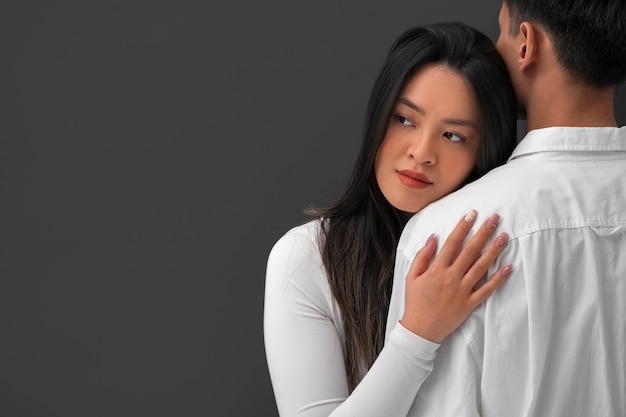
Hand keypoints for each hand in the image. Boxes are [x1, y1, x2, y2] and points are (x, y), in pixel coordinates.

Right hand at [400, 209, 511, 342]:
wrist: (421, 330)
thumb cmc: (415, 302)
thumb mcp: (412, 277)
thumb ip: (422, 256)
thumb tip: (433, 237)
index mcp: (437, 270)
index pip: (452, 243)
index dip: (462, 227)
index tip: (472, 214)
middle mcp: (451, 278)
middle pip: (470, 251)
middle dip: (483, 233)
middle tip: (495, 218)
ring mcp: (462, 291)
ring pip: (481, 267)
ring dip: (494, 251)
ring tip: (504, 237)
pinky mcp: (470, 304)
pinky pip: (487, 290)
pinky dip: (498, 279)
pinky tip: (508, 267)